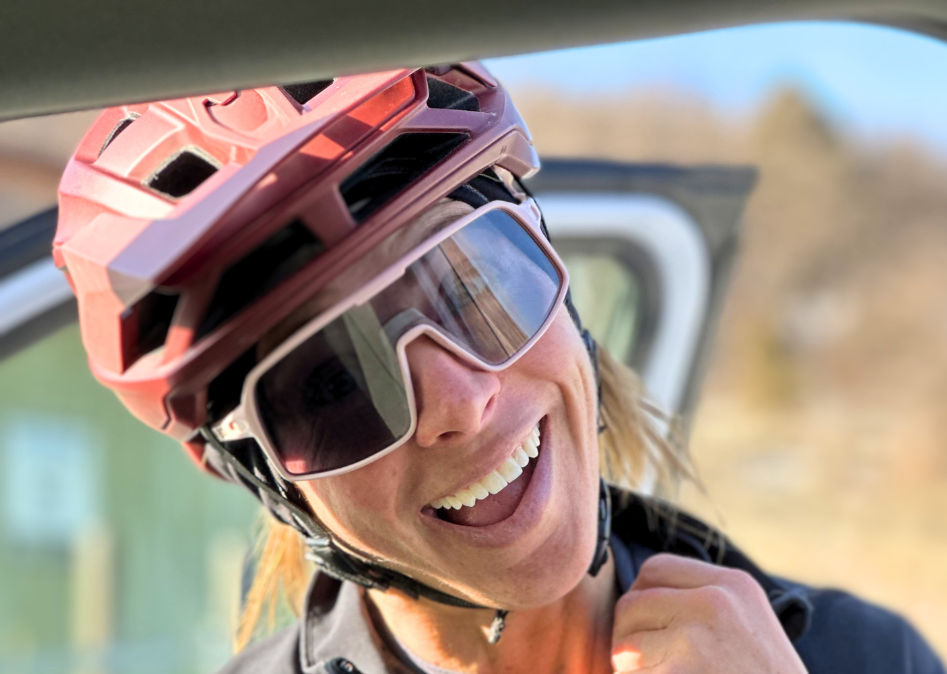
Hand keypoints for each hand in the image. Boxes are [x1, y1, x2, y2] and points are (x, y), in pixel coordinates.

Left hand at [611, 554, 808, 672]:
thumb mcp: (747, 628)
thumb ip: (701, 603)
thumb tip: (634, 597)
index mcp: (733, 583)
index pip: (654, 569)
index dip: (642, 599)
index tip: (652, 630)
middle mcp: (716, 600)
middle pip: (632, 604)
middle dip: (630, 638)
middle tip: (650, 666)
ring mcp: (698, 636)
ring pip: (626, 644)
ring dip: (630, 670)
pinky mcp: (682, 670)